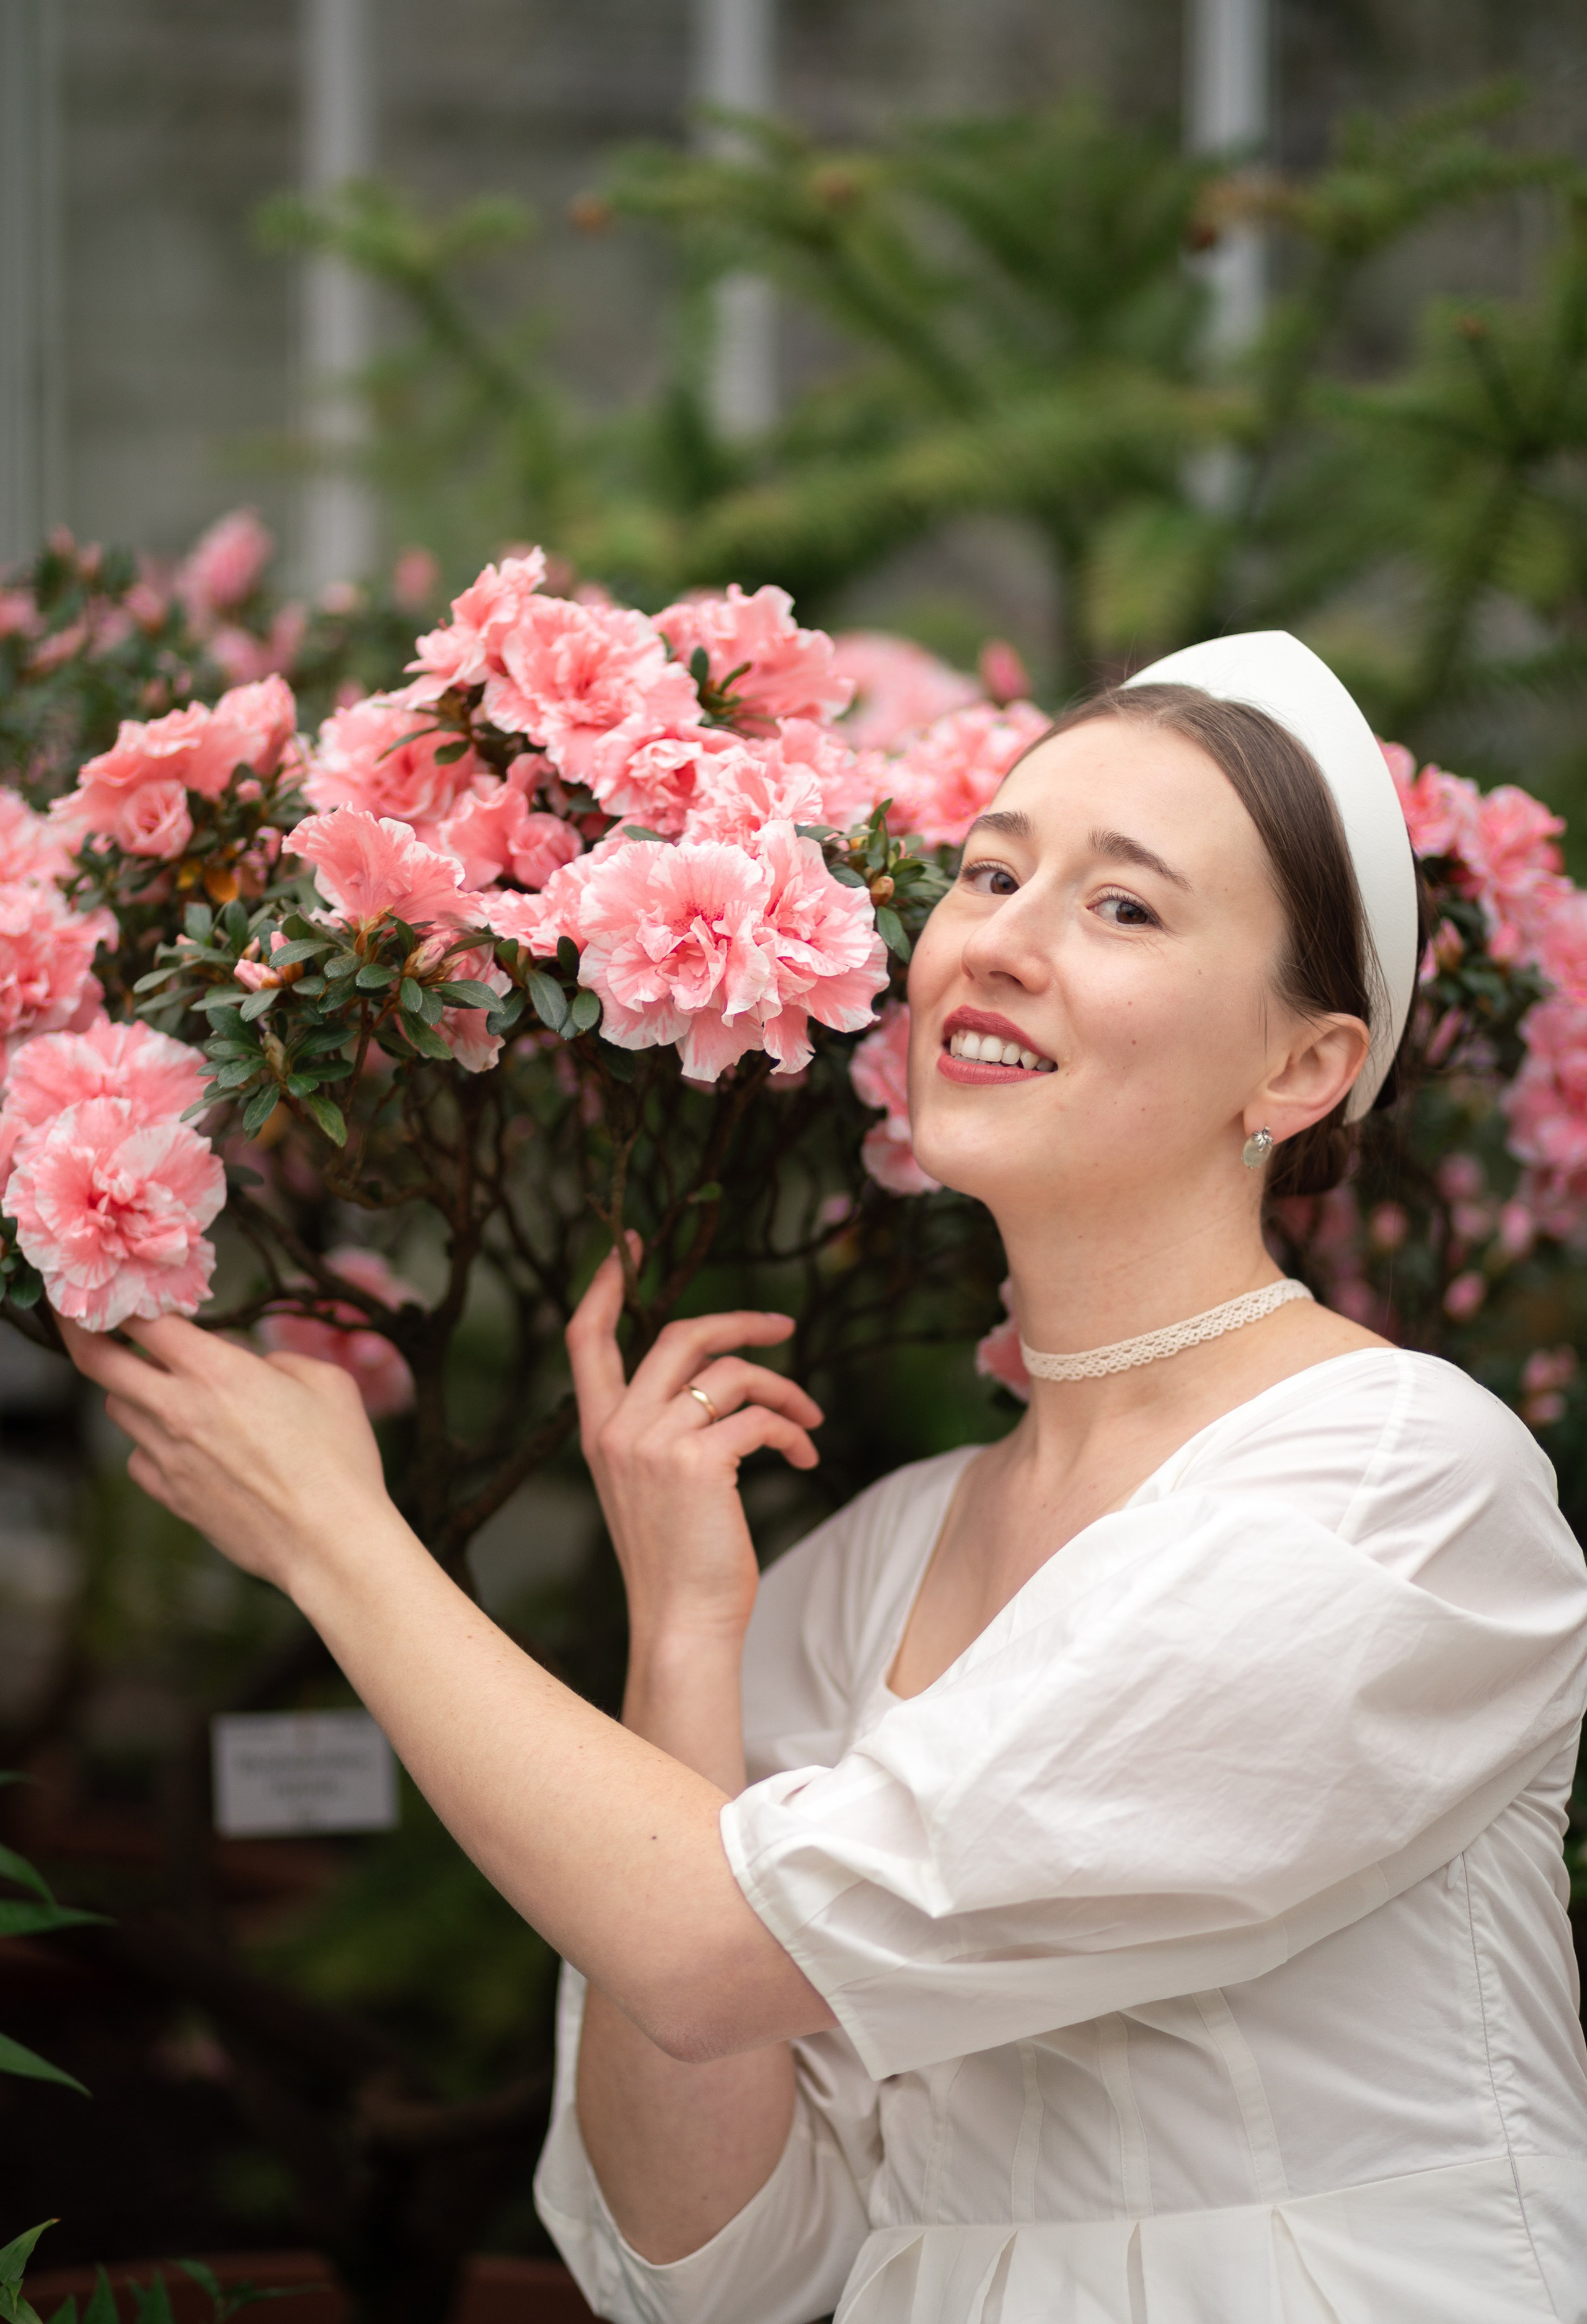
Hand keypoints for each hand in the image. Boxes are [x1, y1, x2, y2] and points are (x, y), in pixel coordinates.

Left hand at [59, 1314, 391, 1595]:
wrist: (328, 1542)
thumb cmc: (339, 1460)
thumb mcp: (327, 1383)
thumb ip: (280, 1360)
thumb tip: (255, 1363)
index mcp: (216, 1369)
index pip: (142, 1320)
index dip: (121, 1297)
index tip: (116, 1287)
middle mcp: (178, 1408)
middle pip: (97, 1362)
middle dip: (78, 1332)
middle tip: (76, 1319)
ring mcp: (167, 1455)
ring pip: (117, 1408)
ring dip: (130, 1389)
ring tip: (161, 1385)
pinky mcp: (171, 1495)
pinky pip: (139, 1457)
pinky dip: (150, 1443)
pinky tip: (185, 1444)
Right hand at [566, 1242, 822, 1648]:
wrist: (683, 1621)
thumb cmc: (680, 1557)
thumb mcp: (652, 1482)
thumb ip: (664, 1426)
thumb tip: (718, 1379)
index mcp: (598, 1430)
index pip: (586, 1338)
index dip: (606, 1283)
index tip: (628, 1243)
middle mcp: (617, 1429)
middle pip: (680, 1336)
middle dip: (740, 1322)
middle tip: (784, 1326)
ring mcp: (653, 1443)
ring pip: (733, 1375)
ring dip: (784, 1391)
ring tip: (809, 1422)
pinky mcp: (698, 1462)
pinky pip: (760, 1418)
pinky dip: (792, 1431)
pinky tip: (806, 1455)